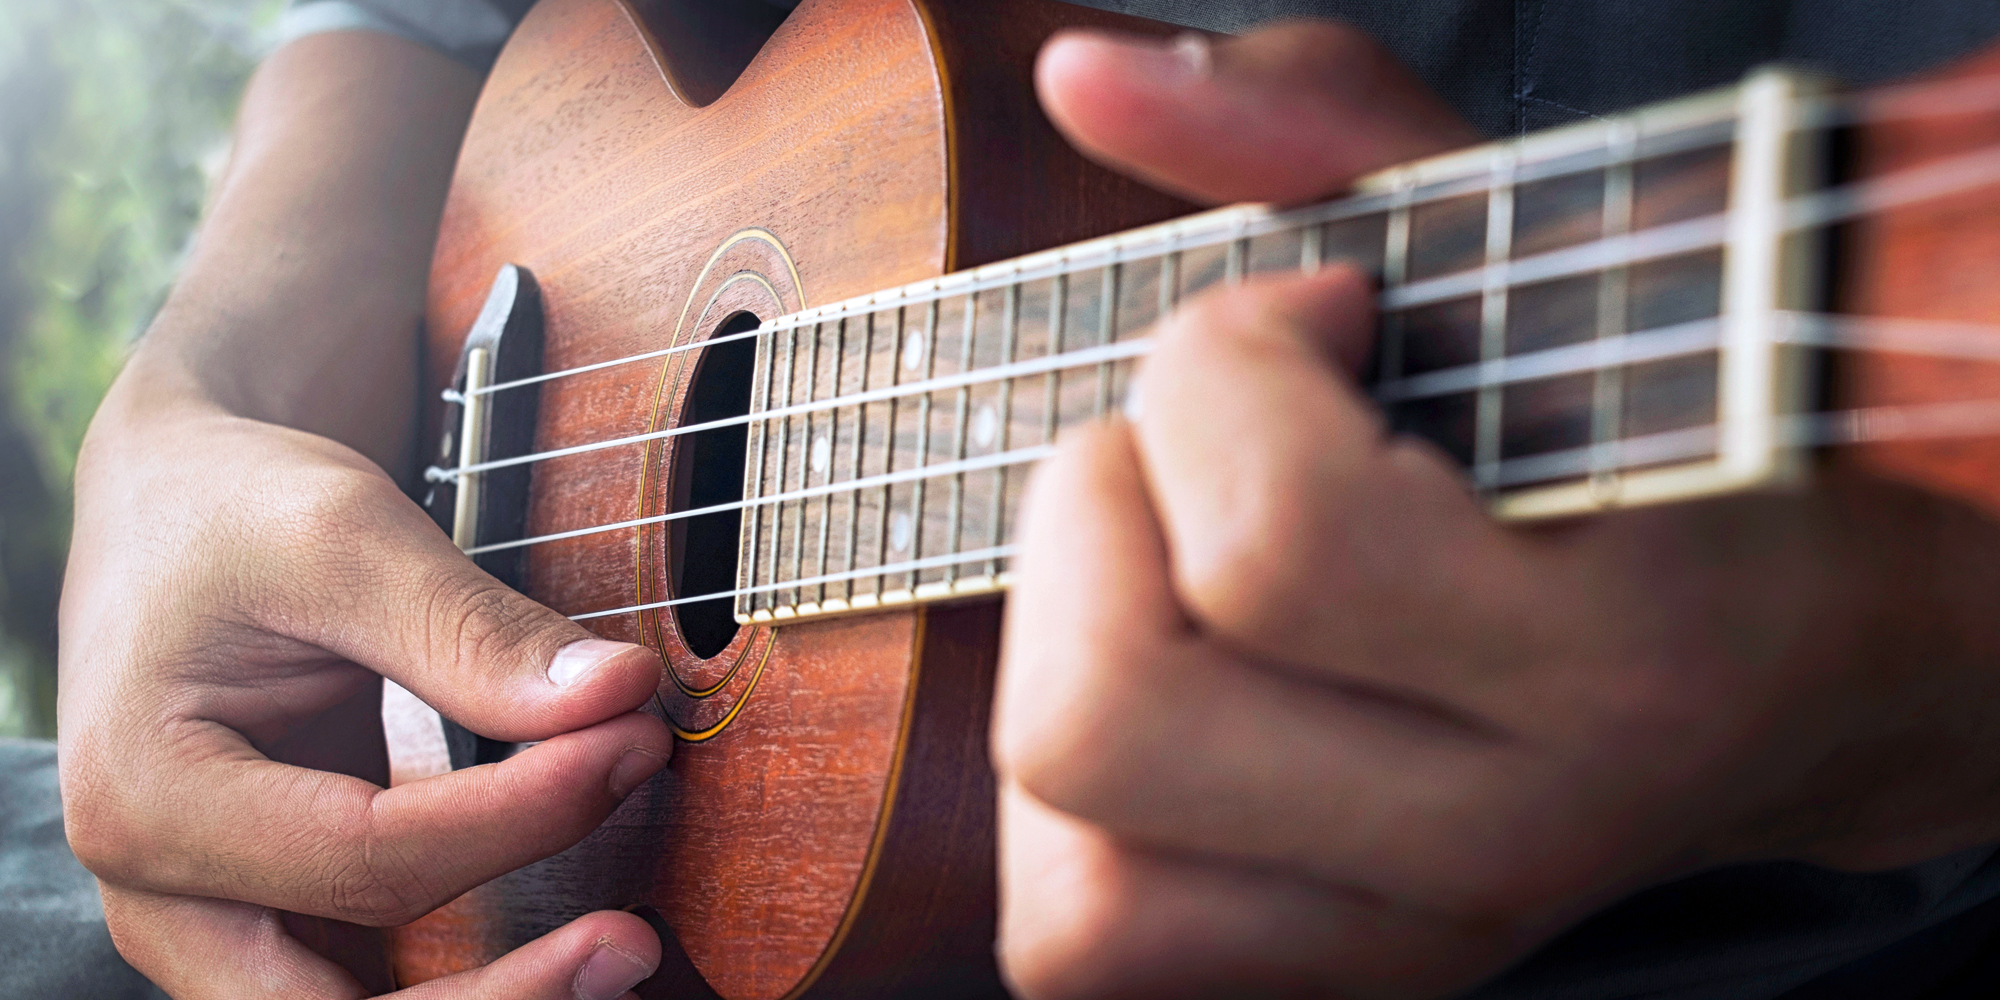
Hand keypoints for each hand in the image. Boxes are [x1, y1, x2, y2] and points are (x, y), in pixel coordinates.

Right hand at [56, 32, 674, 999]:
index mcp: (148, 795)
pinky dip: (472, 982)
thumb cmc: (241, 510)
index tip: (634, 737)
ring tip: (621, 950)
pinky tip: (569, 947)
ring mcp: (216, 919)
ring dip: (492, 999)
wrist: (181, 509)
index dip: (521, 817)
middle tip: (634, 938)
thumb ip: (474, 632)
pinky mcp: (279, 915)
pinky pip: (371, 990)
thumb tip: (621, 695)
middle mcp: (163, 892)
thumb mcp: (344, 535)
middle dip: (498, 989)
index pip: (368, 857)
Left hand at [993, 23, 1999, 998]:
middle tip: (1209, 455)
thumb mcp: (1540, 243)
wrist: (1850, 664)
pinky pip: (1087, 950)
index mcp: (1610, 659)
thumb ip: (1318, 130)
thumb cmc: (1689, 421)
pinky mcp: (1353, 975)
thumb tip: (1085, 71)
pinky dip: (1069, 815)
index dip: (1224, 364)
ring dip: (1064, 683)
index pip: (1269, 546)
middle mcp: (1502, 835)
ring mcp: (1416, 936)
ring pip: (1070, 901)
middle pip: (1099, 726)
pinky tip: (1171, 684)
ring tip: (1180, 581)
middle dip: (1094, 521)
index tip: (1315, 310)